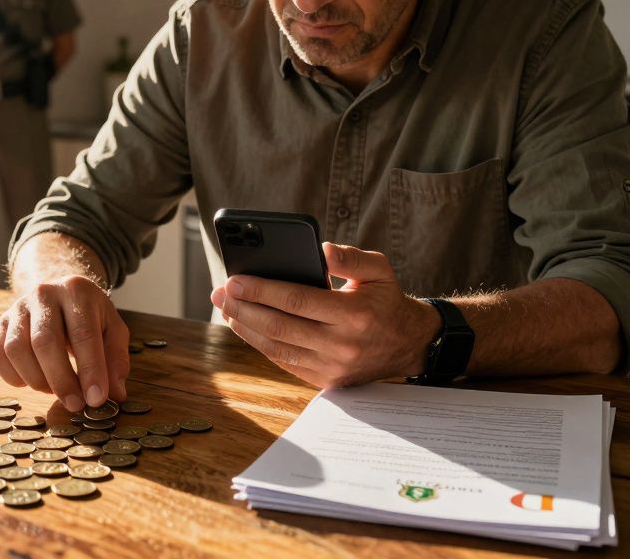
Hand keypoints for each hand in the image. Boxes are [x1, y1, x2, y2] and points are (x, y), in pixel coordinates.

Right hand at [0, 275, 130, 411]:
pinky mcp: (1, 322)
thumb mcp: (112, 328)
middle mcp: (44, 294)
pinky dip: (12, 376)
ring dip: (36, 379)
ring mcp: (18, 307)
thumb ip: (116, 359)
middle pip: (44, 341)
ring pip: (16, 349)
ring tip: (53, 390)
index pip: (83, 334)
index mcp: (77, 291)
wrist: (59, 292)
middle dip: (61, 380)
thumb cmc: (89, 316)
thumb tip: (115, 394)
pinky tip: (30, 382)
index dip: (90, 370)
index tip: (96, 399)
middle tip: (75, 405)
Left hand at [210, 242, 437, 388]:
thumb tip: (321, 249)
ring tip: (227, 308)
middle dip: (244, 308)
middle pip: (280, 326)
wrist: (409, 345)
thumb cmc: (387, 300)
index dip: (262, 290)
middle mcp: (341, 344)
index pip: (297, 300)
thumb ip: (351, 258)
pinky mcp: (326, 380)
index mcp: (354, 314)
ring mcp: (332, 366)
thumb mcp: (379, 270)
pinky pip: (285, 362)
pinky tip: (246, 327)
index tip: (235, 279)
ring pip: (278, 348)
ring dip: (246, 328)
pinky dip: (261, 345)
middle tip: (220, 293)